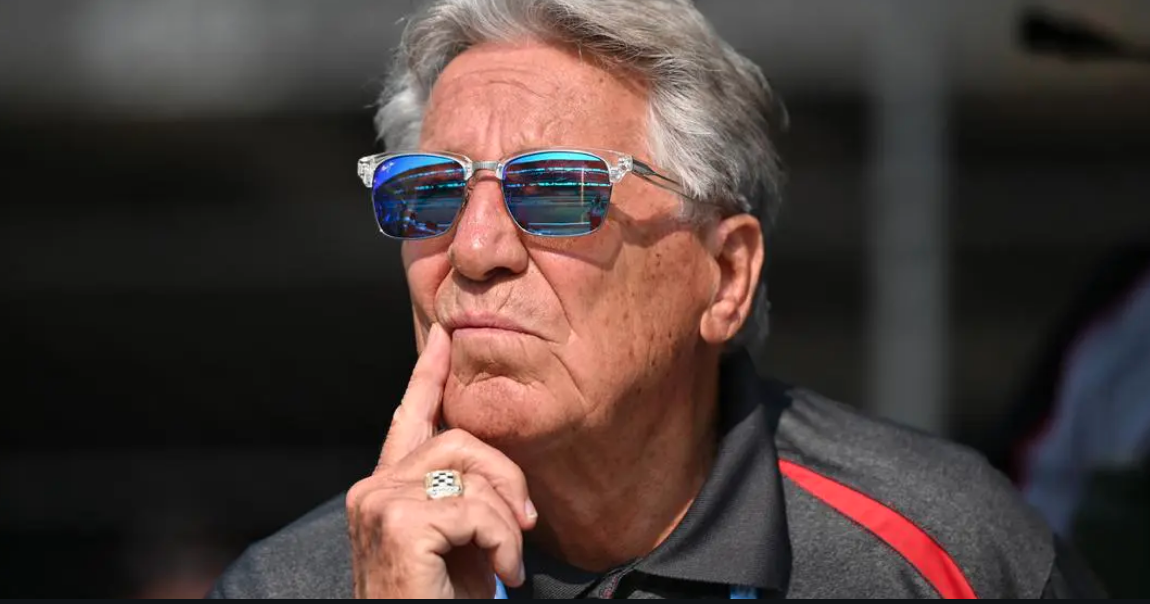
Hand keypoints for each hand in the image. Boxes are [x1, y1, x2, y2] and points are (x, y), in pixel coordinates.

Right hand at [346, 324, 537, 597]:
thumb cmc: (437, 602)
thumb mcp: (457, 546)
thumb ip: (464, 500)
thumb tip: (500, 473)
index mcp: (386, 490)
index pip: (410, 418)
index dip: (429, 374)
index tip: (445, 336)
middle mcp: (373, 489)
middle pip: (461, 439)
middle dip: (508, 479)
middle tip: (522, 527)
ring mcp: (379, 502)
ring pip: (473, 471)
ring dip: (506, 521)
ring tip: (505, 563)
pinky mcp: (398, 522)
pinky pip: (479, 510)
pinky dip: (503, 544)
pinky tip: (498, 575)